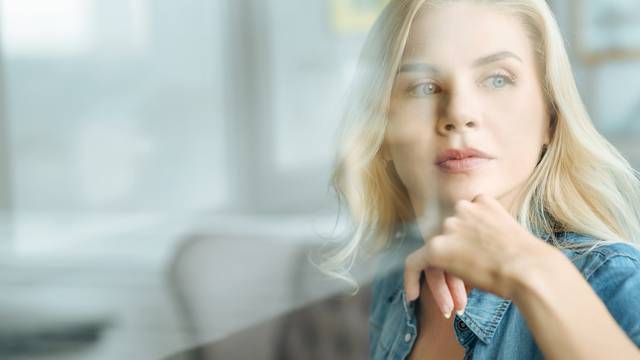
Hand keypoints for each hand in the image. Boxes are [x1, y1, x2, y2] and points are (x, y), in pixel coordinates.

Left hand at [404, 193, 554, 314]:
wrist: (531, 271)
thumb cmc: (531, 261)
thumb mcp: (511, 234)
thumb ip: (489, 233)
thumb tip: (476, 251)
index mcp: (481, 201)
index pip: (464, 222)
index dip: (466, 246)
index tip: (472, 263)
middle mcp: (461, 208)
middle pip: (449, 237)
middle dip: (456, 264)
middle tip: (463, 292)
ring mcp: (449, 226)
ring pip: (435, 253)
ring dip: (441, 282)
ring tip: (450, 304)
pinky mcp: (436, 247)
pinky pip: (414, 262)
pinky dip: (411, 279)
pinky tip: (412, 296)